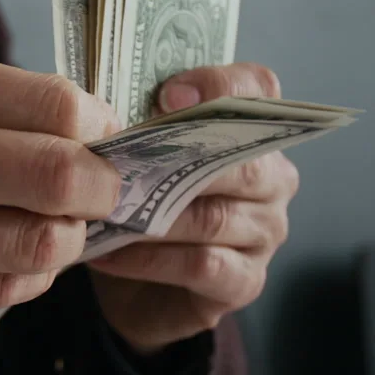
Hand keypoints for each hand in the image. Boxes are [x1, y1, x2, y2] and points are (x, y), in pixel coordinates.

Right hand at [0, 51, 119, 321]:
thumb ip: (11, 102)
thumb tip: (100, 132)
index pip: (53, 108)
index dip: (100, 127)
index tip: (109, 137)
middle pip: (52, 175)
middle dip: (99, 187)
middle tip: (106, 190)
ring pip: (30, 243)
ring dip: (68, 239)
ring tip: (67, 227)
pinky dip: (28, 278)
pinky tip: (27, 261)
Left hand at [89, 63, 298, 352]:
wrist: (141, 289)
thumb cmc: (145, 207)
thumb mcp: (142, 160)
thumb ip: (143, 127)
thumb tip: (111, 111)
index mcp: (252, 133)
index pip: (259, 90)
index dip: (220, 86)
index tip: (166, 95)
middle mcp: (273, 180)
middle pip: (241, 163)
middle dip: (175, 163)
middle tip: (116, 165)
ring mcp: (266, 234)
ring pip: (215, 218)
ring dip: (152, 216)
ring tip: (102, 213)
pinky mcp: (247, 282)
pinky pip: (201, 265)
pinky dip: (150, 259)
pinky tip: (108, 254)